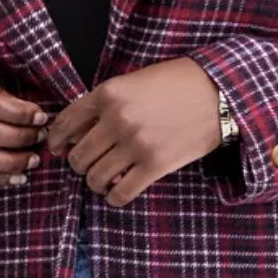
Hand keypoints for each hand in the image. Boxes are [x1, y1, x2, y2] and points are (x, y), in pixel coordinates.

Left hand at [45, 57, 224, 206]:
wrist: (220, 91)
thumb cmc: (178, 82)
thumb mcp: (135, 80)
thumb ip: (107, 102)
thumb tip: (79, 131)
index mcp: (109, 93)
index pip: (65, 123)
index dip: (56, 140)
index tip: (58, 148)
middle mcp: (117, 119)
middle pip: (78, 156)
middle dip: (78, 164)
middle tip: (88, 164)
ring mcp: (136, 144)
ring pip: (95, 178)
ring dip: (95, 182)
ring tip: (105, 178)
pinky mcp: (156, 165)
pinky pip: (121, 193)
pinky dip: (115, 196)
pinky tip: (119, 190)